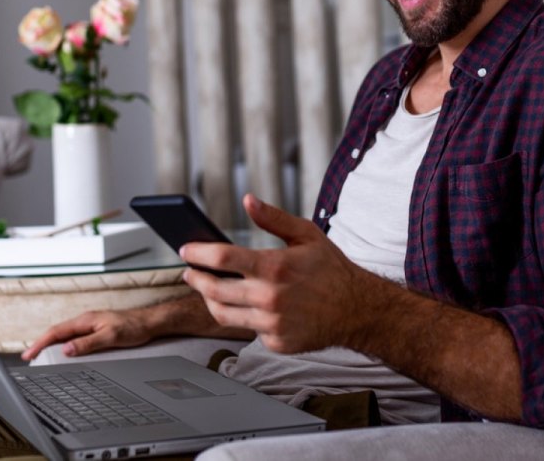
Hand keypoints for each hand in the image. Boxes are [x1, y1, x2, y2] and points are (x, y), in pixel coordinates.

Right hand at [20, 309, 153, 361]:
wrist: (149, 323)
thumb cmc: (133, 327)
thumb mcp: (110, 337)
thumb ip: (88, 343)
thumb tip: (67, 349)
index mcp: (85, 320)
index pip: (56, 332)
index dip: (40, 343)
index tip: (29, 354)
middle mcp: (85, 322)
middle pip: (57, 333)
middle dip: (41, 344)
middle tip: (29, 358)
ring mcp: (90, 326)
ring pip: (65, 335)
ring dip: (51, 345)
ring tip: (40, 356)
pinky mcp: (96, 331)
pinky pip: (74, 338)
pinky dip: (63, 345)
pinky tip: (63, 352)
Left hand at [180, 193, 373, 353]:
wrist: (358, 310)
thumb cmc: (332, 269)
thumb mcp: (306, 235)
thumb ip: (273, 218)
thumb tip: (248, 201)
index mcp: (275, 267)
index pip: (222, 259)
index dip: (198, 253)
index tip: (185, 249)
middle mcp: (270, 298)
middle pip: (214, 290)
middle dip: (195, 279)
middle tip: (189, 271)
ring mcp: (272, 324)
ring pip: (223, 315)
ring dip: (209, 300)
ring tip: (206, 289)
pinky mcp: (276, 343)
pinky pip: (247, 330)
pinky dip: (242, 317)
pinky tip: (244, 306)